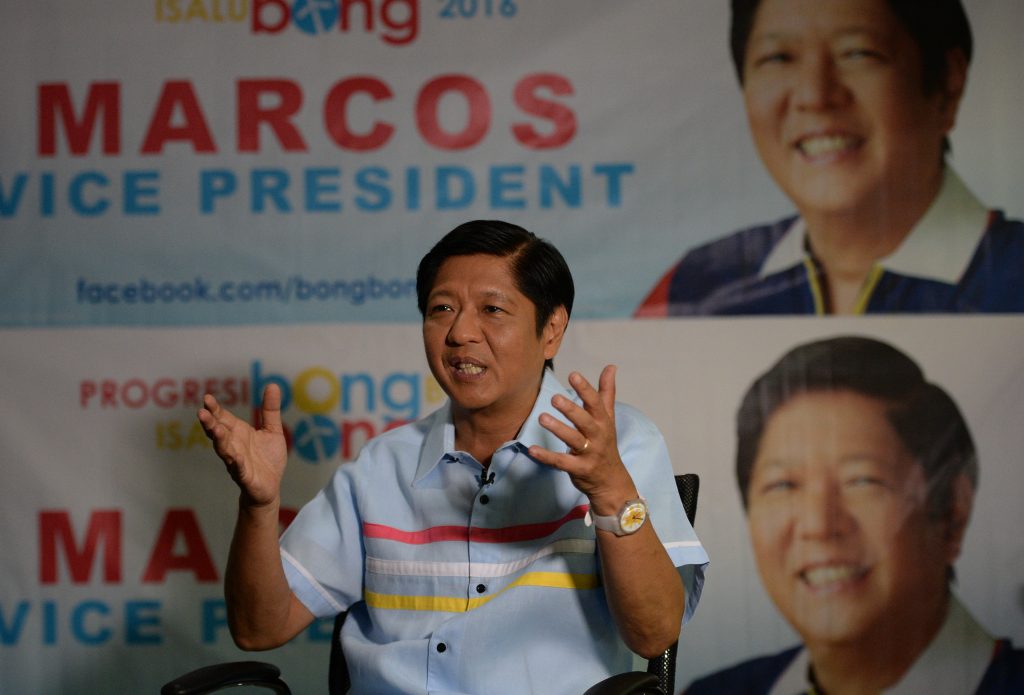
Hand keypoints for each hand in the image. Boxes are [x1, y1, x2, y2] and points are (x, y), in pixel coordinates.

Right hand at [198, 384, 287, 507]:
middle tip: (201, 412)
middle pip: (218, 432)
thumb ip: (270, 410)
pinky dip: (237, 463)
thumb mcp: (272, 430)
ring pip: (224, 450)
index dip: (215, 409)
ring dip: (219, 440)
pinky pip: (239, 469)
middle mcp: (233, 445)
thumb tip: (273, 384)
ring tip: (215, 430)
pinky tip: (236, 457)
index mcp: (238, 433)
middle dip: (210, 423)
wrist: (271, 487)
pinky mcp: (245, 476)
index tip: (207, 398)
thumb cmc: (267, 458)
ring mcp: (236, 461)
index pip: (222, 418)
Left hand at [528, 365, 636, 514]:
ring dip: (558, 429)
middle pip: (585, 421)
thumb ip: (606, 393)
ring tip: (542, 418)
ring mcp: (589, 454)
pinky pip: (562, 462)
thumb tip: (611, 366)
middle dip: (571, 409)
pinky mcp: (579, 469)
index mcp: (603, 422)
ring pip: (573, 440)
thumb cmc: (606, 445)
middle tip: (554, 397)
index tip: (573, 374)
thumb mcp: (609, 419)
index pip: (595, 403)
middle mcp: (598, 436)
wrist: (612, 482)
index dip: (585, 388)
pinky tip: (532, 449)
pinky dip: (547, 457)